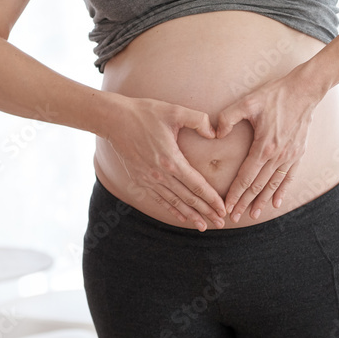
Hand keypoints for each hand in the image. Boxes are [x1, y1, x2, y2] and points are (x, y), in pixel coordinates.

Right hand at [104, 94, 227, 230]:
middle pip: (188, 198)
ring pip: (174, 202)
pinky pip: (159, 199)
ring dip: (190, 215)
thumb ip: (198, 120)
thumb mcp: (174, 111)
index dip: (212, 199)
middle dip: (206, 212)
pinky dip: (172, 209)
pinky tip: (181, 217)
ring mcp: (149, 179)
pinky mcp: (140, 180)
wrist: (116, 119)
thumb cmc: (146, 113)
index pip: (197, 185)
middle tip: (220, 223)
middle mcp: (160, 175)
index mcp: (171, 160)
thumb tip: (215, 133)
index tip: (223, 209)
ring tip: (203, 226)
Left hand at [215, 69, 318, 221]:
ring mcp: (289, 156)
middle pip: (258, 185)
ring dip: (262, 201)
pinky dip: (282, 191)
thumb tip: (216, 134)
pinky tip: (276, 203)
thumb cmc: (274, 95)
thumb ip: (228, 117)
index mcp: (264, 146)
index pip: (246, 177)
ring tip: (252, 214)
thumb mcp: (248, 102)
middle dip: (245, 202)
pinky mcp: (298, 153)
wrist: (304, 91)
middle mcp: (277, 156)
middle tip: (234, 216)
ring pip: (273, 185)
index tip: (226, 206)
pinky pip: (289, 177)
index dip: (235, 193)